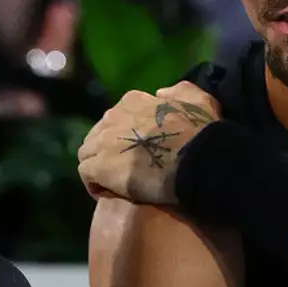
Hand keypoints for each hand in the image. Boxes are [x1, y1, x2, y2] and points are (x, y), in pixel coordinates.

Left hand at [77, 82, 219, 204]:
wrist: (197, 159)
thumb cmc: (201, 131)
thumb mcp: (196, 99)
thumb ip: (177, 92)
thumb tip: (161, 94)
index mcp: (133, 101)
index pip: (117, 117)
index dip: (125, 135)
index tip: (137, 150)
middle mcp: (113, 116)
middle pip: (99, 134)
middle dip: (108, 150)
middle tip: (125, 168)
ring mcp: (103, 141)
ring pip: (88, 153)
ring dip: (98, 167)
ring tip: (114, 183)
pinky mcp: (99, 166)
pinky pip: (86, 175)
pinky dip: (96, 184)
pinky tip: (111, 194)